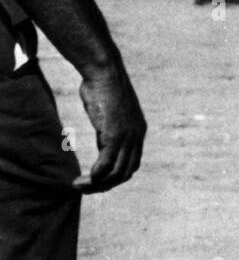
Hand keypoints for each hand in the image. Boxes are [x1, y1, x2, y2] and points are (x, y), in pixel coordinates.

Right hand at [74, 63, 145, 192]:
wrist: (104, 71)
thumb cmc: (103, 87)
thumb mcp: (110, 112)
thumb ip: (110, 129)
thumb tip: (104, 141)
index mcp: (138, 132)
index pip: (132, 164)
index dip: (116, 176)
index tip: (98, 179)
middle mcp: (137, 137)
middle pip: (126, 173)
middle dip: (106, 185)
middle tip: (86, 188)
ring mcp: (128, 137)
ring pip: (116, 173)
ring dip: (97, 185)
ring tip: (79, 186)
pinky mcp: (115, 135)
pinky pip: (106, 165)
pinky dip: (94, 177)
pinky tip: (82, 179)